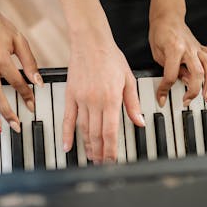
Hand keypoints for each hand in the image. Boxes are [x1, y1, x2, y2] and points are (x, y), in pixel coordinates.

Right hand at [62, 31, 144, 163]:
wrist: (90, 42)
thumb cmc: (110, 57)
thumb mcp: (128, 79)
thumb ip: (132, 103)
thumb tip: (139, 122)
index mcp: (111, 98)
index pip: (111, 131)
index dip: (111, 149)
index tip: (112, 160)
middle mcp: (95, 101)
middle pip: (97, 134)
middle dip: (100, 152)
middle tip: (102, 164)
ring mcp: (80, 99)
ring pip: (84, 129)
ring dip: (88, 146)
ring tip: (91, 158)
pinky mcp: (70, 95)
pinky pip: (68, 119)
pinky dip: (67, 134)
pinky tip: (67, 147)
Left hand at [149, 12, 206, 107]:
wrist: (167, 17)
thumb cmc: (160, 33)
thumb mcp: (158, 53)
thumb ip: (170, 68)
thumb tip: (183, 81)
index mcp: (174, 50)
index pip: (171, 75)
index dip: (165, 89)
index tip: (161, 98)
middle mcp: (188, 49)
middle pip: (196, 72)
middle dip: (193, 90)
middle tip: (186, 101)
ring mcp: (197, 48)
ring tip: (206, 96)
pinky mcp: (202, 47)